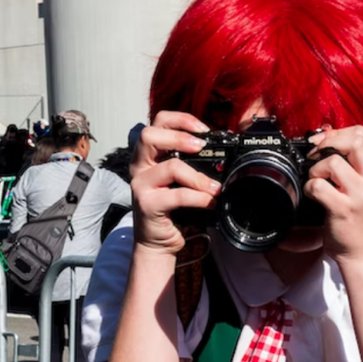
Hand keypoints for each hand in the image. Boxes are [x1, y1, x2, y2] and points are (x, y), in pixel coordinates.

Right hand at [130, 111, 220, 254]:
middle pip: (150, 135)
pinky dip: (198, 197)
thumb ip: (191, 164)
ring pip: (170, 166)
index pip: (158, 123)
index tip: (203, 129)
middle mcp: (140, 166)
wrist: (158, 242)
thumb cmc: (171, 210)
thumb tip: (223, 155)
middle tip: (201, 147)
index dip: (181, 119)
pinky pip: (177, 195)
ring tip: (214, 186)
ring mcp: (141, 185)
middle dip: (180, 136)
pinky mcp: (147, 205)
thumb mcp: (179, 181)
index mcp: (148, 155)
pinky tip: (209, 201)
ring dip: (198, 175)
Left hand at [304, 126, 362, 263]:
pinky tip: (313, 197)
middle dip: (328, 143)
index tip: (324, 144)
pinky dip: (309, 188)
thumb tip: (325, 138)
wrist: (362, 251)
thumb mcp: (361, 186)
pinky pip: (318, 187)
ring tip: (316, 181)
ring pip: (332, 162)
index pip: (361, 133)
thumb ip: (349, 164)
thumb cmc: (357, 219)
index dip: (337, 134)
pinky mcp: (343, 210)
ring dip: (315, 169)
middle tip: (317, 158)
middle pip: (353, 140)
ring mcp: (358, 195)